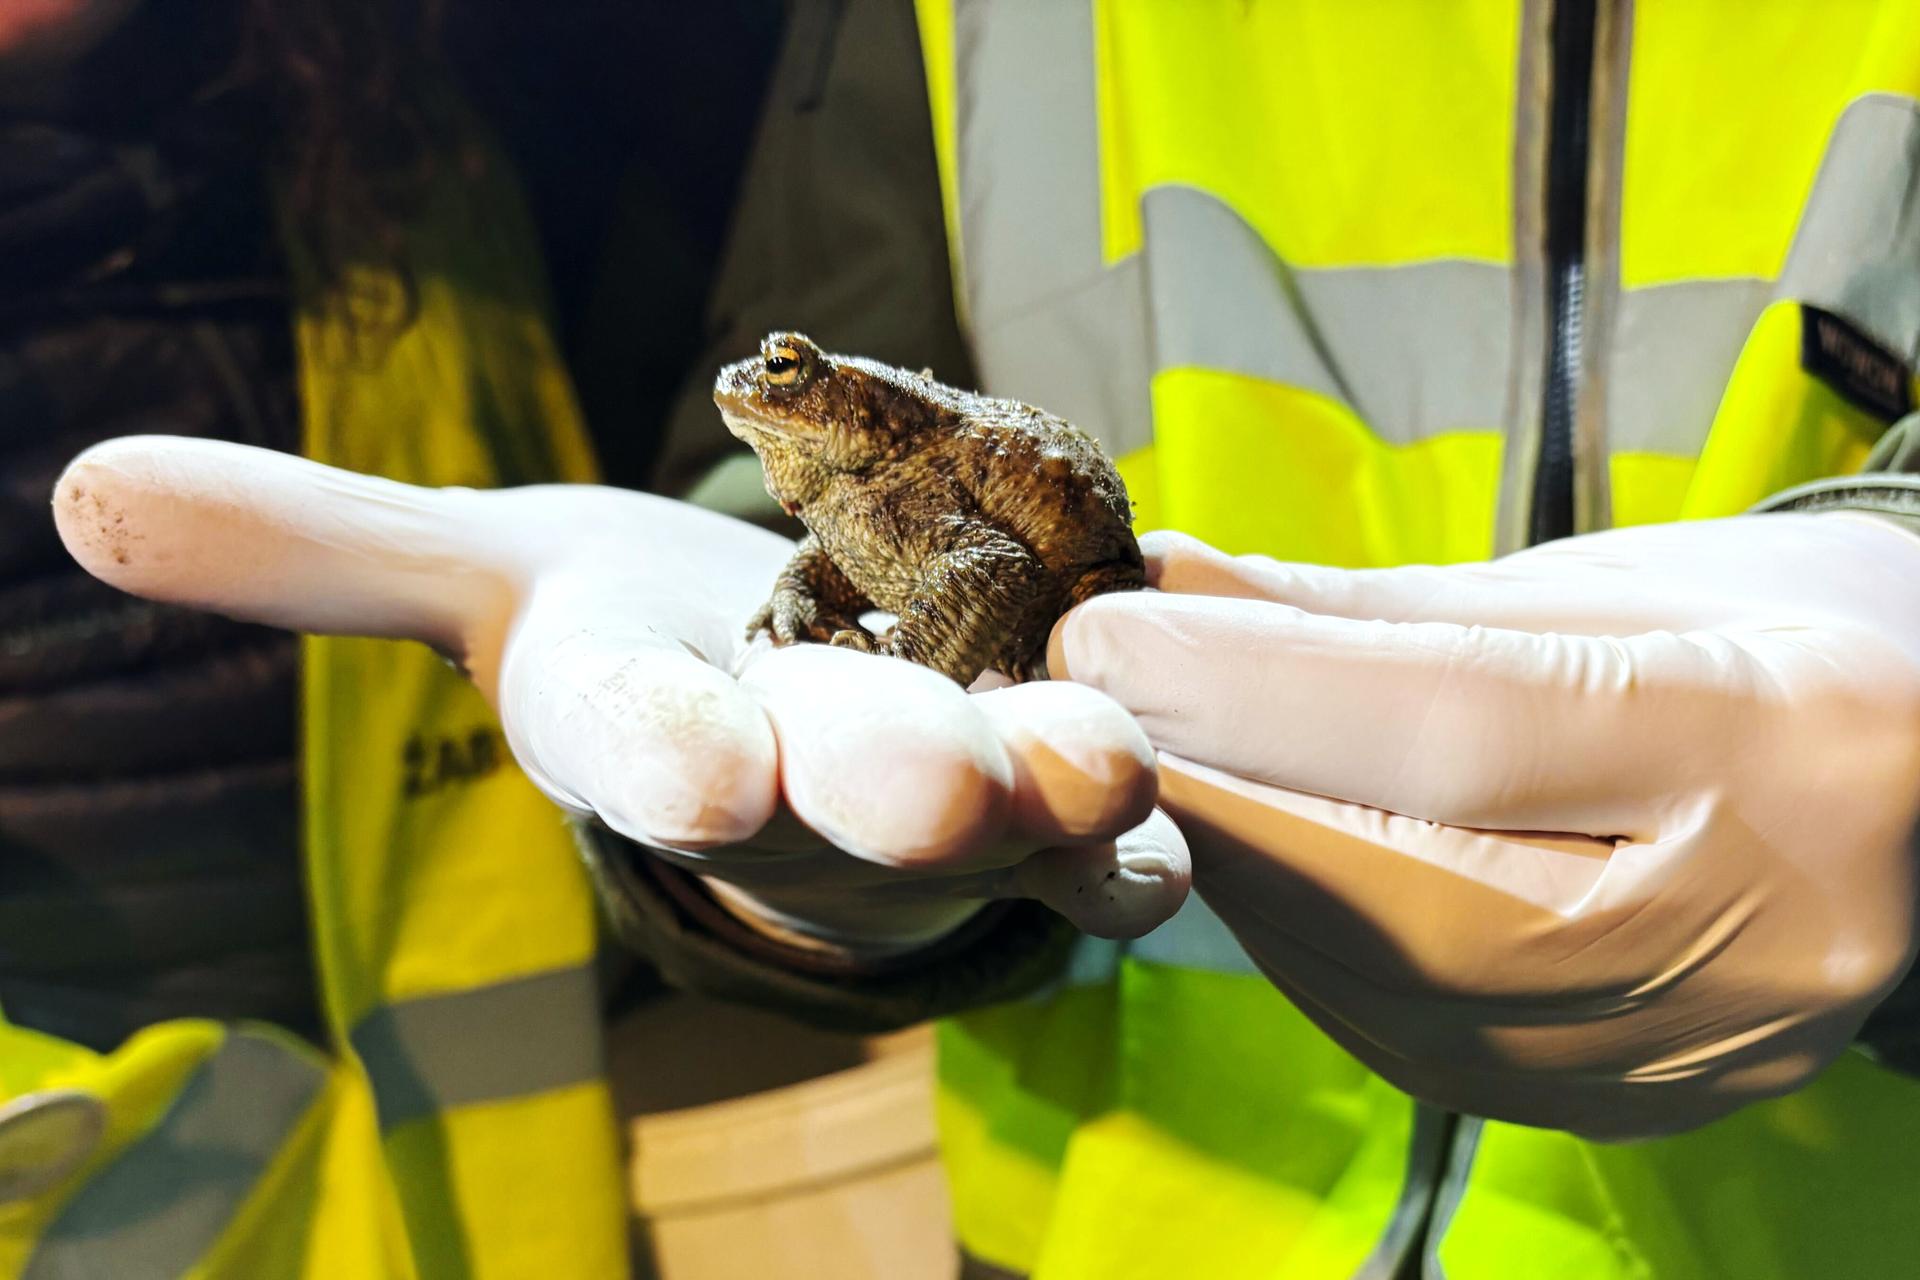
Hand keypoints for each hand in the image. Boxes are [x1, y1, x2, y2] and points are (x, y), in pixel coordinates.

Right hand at [53, 436, 1186, 949]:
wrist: (801, 697)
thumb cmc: (655, 639)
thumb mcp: (494, 579)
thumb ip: (319, 546)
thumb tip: (86, 494)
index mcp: (658, 722)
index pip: (637, 741)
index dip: (658, 754)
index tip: (690, 769)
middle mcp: (801, 780)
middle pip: (834, 784)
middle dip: (876, 787)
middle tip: (927, 789)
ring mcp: (943, 802)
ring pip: (999, 812)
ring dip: (1051, 800)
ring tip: (1102, 772)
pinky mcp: (1055, 800)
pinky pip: (1113, 829)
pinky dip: (1146, 825)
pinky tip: (1186, 804)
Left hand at [1051, 516, 1919, 1137]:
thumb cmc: (1780, 634)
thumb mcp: (1604, 582)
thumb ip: (1374, 607)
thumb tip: (1165, 590)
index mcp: (1779, 745)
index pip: (1460, 732)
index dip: (1250, 686)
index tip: (1099, 634)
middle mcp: (1756, 932)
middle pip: (1406, 895)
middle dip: (1212, 793)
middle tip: (1092, 712)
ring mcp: (1698, 1051)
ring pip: (1393, 992)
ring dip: (1241, 875)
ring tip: (1160, 770)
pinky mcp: (1633, 1105)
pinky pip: (1416, 1042)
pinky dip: (1308, 947)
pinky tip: (1260, 864)